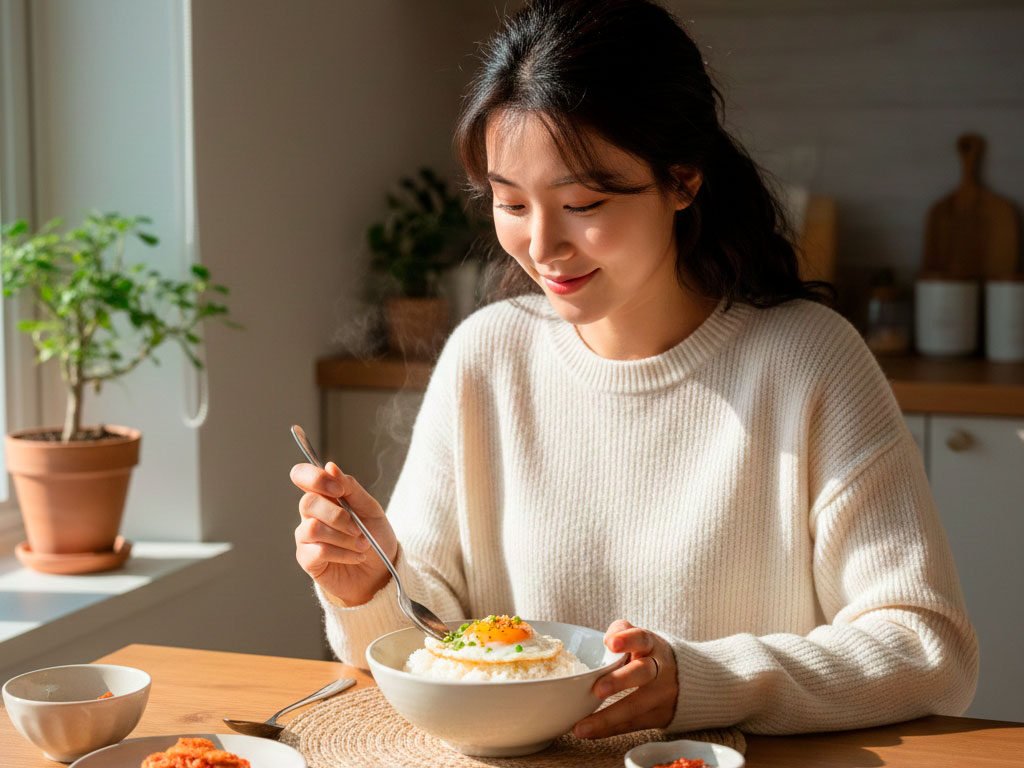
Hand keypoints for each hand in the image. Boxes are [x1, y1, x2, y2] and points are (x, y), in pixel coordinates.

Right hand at [290, 461, 398, 605]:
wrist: (381, 572)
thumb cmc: (375, 538)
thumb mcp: (371, 509)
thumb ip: (351, 488)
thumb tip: (330, 467)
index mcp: (325, 496)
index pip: (302, 476)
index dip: (315, 478)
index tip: (338, 489)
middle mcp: (311, 514)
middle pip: (307, 503)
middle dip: (338, 515)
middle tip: (358, 528)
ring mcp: (306, 537)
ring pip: (313, 528)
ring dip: (344, 537)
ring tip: (362, 545)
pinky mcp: (307, 559)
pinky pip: (318, 551)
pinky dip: (343, 553)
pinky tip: (356, 557)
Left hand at [572, 619, 677, 738]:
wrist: (688, 680)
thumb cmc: (651, 655)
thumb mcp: (642, 638)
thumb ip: (622, 632)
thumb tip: (606, 641)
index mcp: (652, 645)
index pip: (642, 638)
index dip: (627, 639)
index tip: (610, 643)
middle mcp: (659, 670)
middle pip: (642, 673)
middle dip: (620, 681)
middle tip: (598, 690)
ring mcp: (660, 696)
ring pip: (635, 707)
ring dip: (606, 718)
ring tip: (581, 727)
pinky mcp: (658, 717)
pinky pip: (631, 725)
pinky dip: (609, 730)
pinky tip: (589, 733)